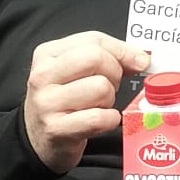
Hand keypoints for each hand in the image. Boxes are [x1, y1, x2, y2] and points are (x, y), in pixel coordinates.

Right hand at [24, 32, 150, 173]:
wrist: (38, 139)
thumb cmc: (63, 101)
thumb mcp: (75, 71)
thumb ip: (107, 57)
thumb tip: (141, 58)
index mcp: (47, 54)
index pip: (94, 40)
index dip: (123, 50)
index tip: (139, 61)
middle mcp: (43, 75)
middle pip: (96, 58)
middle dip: (114, 73)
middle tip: (109, 87)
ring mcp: (47, 103)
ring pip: (101, 88)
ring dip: (109, 100)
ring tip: (98, 106)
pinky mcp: (57, 129)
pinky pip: (99, 118)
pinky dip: (109, 120)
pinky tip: (100, 122)